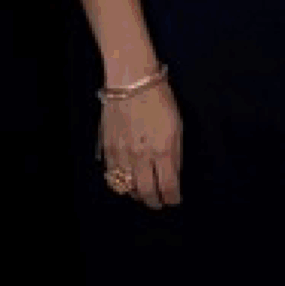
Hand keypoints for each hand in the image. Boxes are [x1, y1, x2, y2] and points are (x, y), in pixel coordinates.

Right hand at [100, 82, 182, 209]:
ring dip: (137, 194)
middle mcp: (141, 156)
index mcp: (163, 149)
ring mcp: (122, 153)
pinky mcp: (107, 148)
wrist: (130, 82)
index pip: (168, 186)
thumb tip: (173, 173)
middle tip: (159, 203)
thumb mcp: (177, 125)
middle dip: (154, 202)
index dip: (173, 198)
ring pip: (127, 187)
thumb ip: (175, 153)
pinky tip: (126, 181)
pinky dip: (120, 183)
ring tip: (143, 193)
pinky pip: (112, 175)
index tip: (175, 200)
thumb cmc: (159, 99)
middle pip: (146, 192)